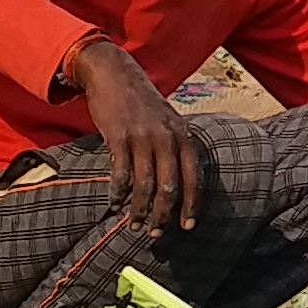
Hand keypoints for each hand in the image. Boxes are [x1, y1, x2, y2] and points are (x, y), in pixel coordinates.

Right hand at [71, 40, 198, 231]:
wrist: (114, 73)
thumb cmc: (142, 102)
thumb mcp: (168, 120)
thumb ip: (176, 147)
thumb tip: (180, 183)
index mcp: (183, 135)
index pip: (194, 177)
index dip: (192, 205)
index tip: (187, 226)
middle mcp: (166, 138)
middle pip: (169, 187)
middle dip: (164, 215)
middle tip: (156, 234)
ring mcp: (142, 137)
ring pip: (144, 186)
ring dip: (139, 211)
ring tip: (134, 226)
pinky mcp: (118, 137)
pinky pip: (120, 175)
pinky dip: (117, 194)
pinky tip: (113, 206)